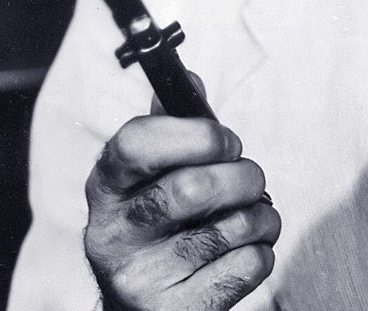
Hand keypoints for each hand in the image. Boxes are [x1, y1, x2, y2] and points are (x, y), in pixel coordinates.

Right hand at [84, 113, 281, 309]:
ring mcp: (141, 278)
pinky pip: (249, 265)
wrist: (144, 304)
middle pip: (193, 188)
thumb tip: (189, 80)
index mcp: (105, 187)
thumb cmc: (160, 224)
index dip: (195, 134)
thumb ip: (171, 127)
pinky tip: (240, 252)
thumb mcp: (150, 176)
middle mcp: (112, 234)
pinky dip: (261, 251)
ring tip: (247, 217)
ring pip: (233, 227)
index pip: (135, 143)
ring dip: (260, 215)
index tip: (225, 140)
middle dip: (243, 176)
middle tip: (248, 179)